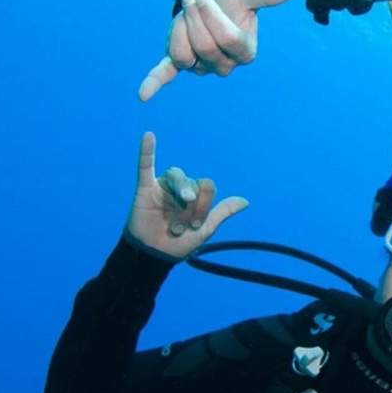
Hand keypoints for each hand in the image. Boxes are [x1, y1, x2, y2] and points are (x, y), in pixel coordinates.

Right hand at [126, 132, 248, 257]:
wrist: (155, 255)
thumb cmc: (179, 243)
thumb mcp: (206, 229)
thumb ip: (223, 212)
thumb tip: (246, 201)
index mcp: (196, 195)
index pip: (207, 186)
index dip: (206, 205)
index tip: (196, 226)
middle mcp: (180, 188)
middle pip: (193, 181)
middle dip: (193, 205)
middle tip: (186, 225)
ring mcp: (163, 187)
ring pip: (176, 176)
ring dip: (180, 194)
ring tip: (179, 213)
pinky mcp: (145, 189)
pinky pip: (145, 166)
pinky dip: (147, 151)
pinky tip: (148, 136)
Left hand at [139, 0, 298, 101]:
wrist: (209, 2)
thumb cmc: (231, 2)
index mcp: (244, 52)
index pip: (226, 39)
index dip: (211, 16)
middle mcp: (224, 65)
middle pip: (204, 47)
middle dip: (193, 19)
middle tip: (190, 1)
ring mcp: (201, 66)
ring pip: (184, 56)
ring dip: (178, 29)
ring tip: (184, 15)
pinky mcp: (179, 64)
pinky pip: (166, 75)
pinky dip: (153, 84)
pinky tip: (143, 95)